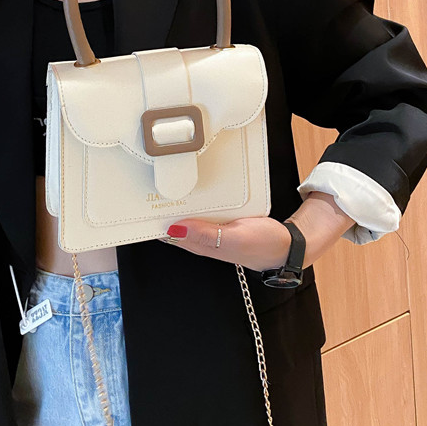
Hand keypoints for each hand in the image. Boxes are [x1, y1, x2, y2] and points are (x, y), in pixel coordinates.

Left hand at [157, 192, 357, 271]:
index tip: (135, 203)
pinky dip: (194, 200)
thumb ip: (205, 234)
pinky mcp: (223, 221)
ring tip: (162, 181)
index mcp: (201, 244)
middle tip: (144, 183)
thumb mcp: (234, 238)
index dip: (151, 220)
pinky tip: (191, 188)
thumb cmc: (264, 244)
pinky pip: (202, 210)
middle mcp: (202, 237)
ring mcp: (212, 229)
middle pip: (173, 222)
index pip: (167, 232)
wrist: (291, 244)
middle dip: (158, 207)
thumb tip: (173, 228)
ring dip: (175, 202)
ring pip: (187, 214)